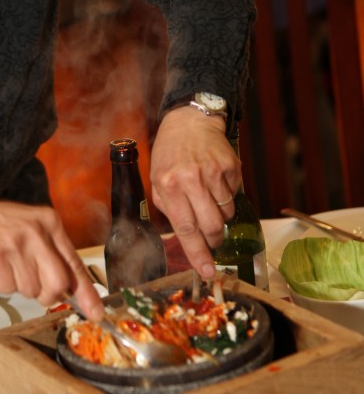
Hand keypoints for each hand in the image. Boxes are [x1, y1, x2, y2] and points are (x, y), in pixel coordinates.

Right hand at [0, 180, 103, 319]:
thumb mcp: (31, 229)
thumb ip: (52, 254)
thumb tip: (71, 291)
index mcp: (50, 223)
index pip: (75, 264)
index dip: (87, 293)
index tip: (96, 313)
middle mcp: (36, 231)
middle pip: (57, 283)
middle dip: (47, 294)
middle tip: (33, 286)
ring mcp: (14, 243)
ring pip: (30, 289)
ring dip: (19, 285)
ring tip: (7, 265)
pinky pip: (7, 287)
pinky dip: (1, 283)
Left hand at [150, 107, 239, 278]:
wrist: (190, 122)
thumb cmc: (170, 154)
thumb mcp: (157, 180)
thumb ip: (169, 208)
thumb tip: (187, 238)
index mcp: (169, 185)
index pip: (186, 228)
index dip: (197, 253)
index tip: (206, 271)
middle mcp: (191, 179)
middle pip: (211, 226)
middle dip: (214, 239)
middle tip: (212, 237)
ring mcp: (213, 172)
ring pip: (226, 214)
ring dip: (220, 214)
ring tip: (208, 196)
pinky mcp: (231, 166)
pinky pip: (235, 195)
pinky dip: (227, 196)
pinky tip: (215, 181)